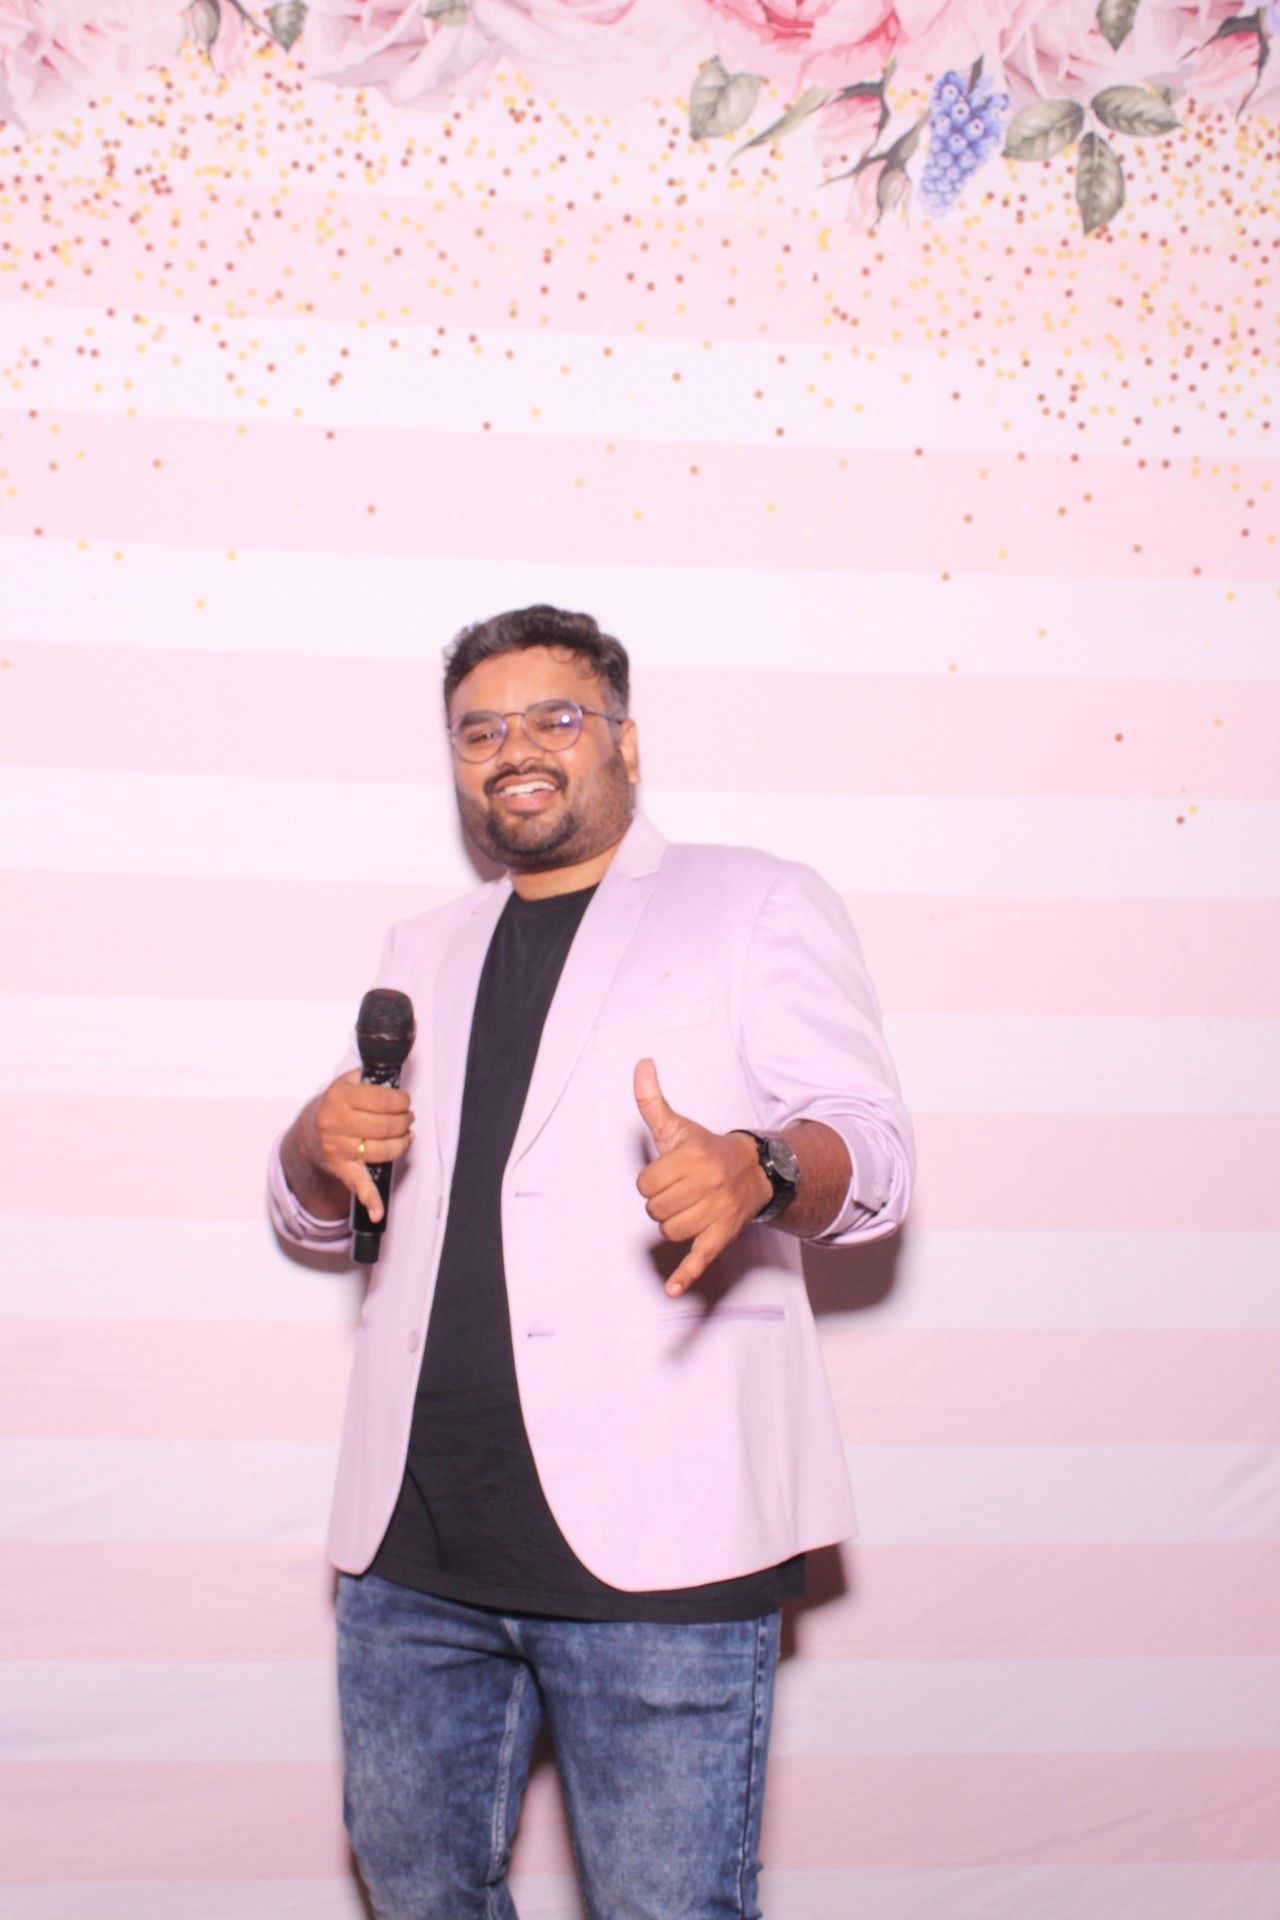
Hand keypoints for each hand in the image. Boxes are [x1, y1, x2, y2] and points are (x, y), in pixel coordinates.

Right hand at [306, 1068, 413, 1222]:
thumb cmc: (335, 1106)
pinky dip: (370, 1201)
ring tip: (406, 1136)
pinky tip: (379, 1213)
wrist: (308, 1135)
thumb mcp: (344, 1083)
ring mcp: (338, 1148)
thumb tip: (391, 1073)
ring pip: (382, 1150)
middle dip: (404, 1121)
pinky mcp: (341, 1169)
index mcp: (338, 1097)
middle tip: (408, 1119)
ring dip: (402, 1144)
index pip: (382, 1099)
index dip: (401, 1100)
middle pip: (385, 1126)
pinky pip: (358, 1185)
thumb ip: (366, 1076)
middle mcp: (335, 1123)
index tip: (405, 1101)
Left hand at [633, 1057, 770, 1296]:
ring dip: (672, 1222)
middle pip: (655, 1209)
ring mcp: (716, 1212)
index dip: (651, 1181)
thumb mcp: (678, 1125)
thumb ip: (652, 1099)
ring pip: (670, 1230)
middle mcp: (707, 1184)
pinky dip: (686, 1276)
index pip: (646, 1183)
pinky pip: (700, 1259)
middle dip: (661, 1202)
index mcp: (692, 1156)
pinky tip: (673, 1290)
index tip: (668, 1174)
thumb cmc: (706, 1150)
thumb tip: (641, 1064)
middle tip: (679, 1191)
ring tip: (687, 1208)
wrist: (756, 1170)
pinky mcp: (722, 1235)